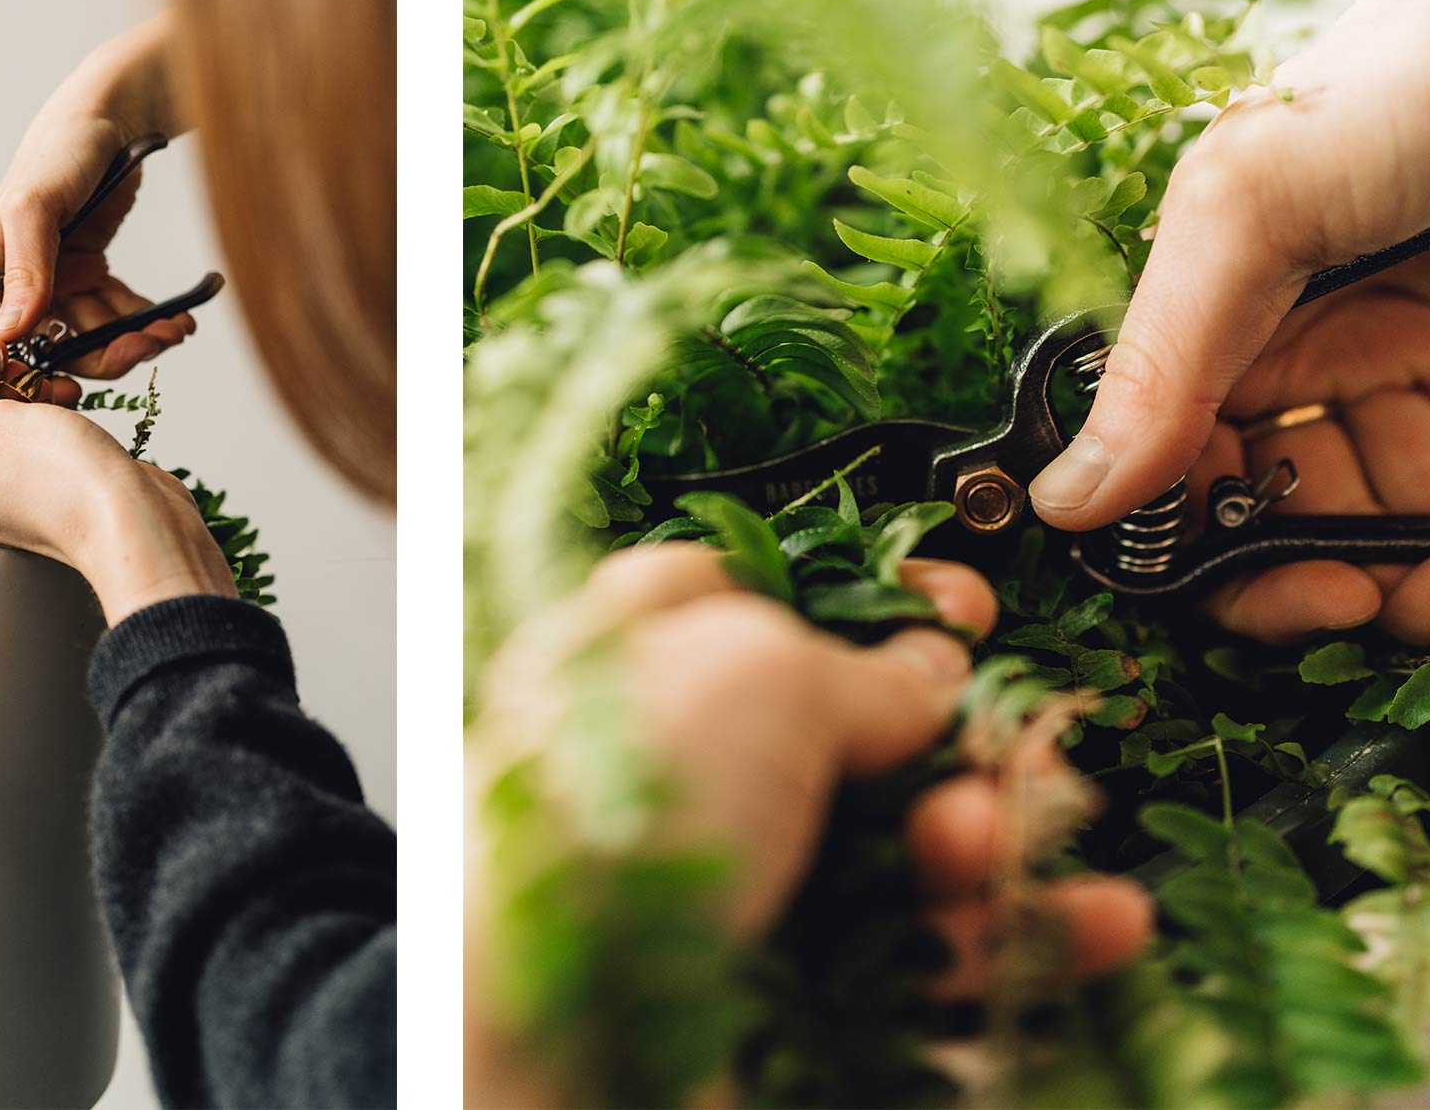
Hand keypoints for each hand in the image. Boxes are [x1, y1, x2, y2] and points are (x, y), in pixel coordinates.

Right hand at [0, 16, 197, 378]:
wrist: (110, 118)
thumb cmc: (59, 151)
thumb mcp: (34, 206)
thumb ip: (23, 268)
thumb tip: (8, 332)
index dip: (32, 375)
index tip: (74, 389)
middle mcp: (17, 288)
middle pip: (56, 350)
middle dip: (103, 355)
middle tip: (145, 346)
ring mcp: (57, 283)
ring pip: (94, 338)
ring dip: (135, 340)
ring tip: (173, 330)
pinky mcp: (92, 275)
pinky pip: (118, 315)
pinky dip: (146, 322)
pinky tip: (177, 320)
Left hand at [0, 392, 235, 623]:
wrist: (135, 522)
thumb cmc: (69, 483)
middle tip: (3, 356)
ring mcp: (18, 497)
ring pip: (5, 435)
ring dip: (23, 398)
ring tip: (47, 379)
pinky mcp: (54, 491)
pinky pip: (38, 447)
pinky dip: (49, 419)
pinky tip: (67, 399)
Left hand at [586, 545, 1149, 955]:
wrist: (552, 1048)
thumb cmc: (613, 820)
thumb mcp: (745, 673)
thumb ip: (850, 665)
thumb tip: (927, 674)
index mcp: (628, 671)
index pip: (749, 603)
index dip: (860, 595)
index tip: (958, 604)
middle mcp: (677, 781)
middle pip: (849, 737)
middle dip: (955, 734)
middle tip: (1014, 736)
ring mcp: (730, 895)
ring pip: (894, 850)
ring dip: (985, 834)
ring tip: (1011, 833)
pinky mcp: (782, 1003)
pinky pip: (918, 963)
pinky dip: (1009, 940)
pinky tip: (1090, 924)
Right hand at [1028, 0, 1429, 643]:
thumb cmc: (1412, 83)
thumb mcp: (1250, 201)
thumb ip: (1155, 354)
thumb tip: (1064, 501)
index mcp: (1222, 307)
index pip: (1152, 447)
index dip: (1148, 522)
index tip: (1170, 570)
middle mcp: (1309, 359)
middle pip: (1243, 512)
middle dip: (1256, 577)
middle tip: (1312, 597)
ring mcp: (1407, 394)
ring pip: (1345, 540)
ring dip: (1349, 596)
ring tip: (1377, 602)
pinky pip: (1428, 544)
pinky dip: (1419, 595)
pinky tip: (1418, 598)